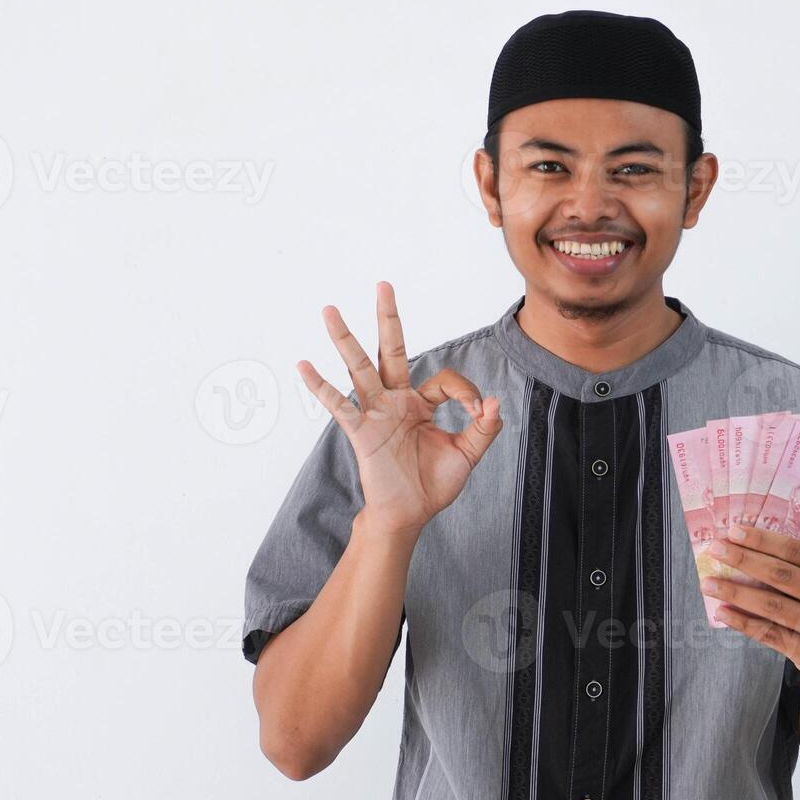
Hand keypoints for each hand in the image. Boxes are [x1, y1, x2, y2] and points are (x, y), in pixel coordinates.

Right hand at [296, 281, 502, 533]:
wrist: (410, 515)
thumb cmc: (433, 484)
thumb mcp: (467, 454)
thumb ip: (484, 428)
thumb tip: (495, 402)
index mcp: (420, 403)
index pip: (445, 379)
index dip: (468, 394)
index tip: (480, 414)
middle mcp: (395, 401)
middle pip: (390, 350)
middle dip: (388, 318)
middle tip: (383, 284)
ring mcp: (375, 413)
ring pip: (360, 369)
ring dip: (345, 339)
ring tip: (329, 310)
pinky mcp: (361, 432)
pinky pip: (339, 406)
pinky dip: (321, 387)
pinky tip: (304, 366)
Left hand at [700, 524, 799, 685]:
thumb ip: (797, 567)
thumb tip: (743, 547)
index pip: (795, 550)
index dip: (762, 540)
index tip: (733, 531)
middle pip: (781, 575)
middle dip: (744, 560)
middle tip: (715, 550)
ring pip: (772, 606)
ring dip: (735, 593)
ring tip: (709, 583)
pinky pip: (769, 634)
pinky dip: (742, 622)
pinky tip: (722, 612)